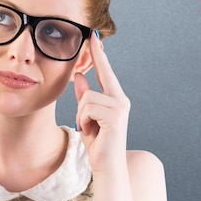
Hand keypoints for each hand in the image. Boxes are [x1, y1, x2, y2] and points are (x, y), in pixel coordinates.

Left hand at [74, 32, 130, 172]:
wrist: (106, 165)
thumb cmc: (98, 142)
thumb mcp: (87, 116)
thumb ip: (84, 96)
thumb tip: (79, 76)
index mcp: (115, 97)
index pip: (105, 71)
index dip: (98, 54)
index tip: (93, 36)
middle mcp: (120, 99)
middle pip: (91, 88)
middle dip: (84, 97)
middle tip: (88, 76)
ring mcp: (120, 107)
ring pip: (86, 99)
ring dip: (81, 117)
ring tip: (89, 129)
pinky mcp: (115, 116)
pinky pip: (88, 109)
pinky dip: (83, 122)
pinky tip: (91, 132)